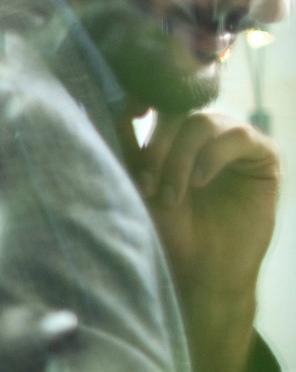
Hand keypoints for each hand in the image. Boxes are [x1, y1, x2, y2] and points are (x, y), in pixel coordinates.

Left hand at [135, 110, 279, 371]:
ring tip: (171, 197)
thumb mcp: (136, 189)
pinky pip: (237, 135)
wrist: (200, 272)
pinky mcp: (262, 154)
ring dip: (180, 159)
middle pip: (175, 110)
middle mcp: (201, 134)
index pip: (156, 103)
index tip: (127, 113)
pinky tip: (199, 183)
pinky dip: (212, 156)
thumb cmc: (165, 234)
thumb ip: (127, 152)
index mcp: (170, 138)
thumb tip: (109, 111)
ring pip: (201, 122)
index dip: (142, 99)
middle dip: (158, 144)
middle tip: (146, 183)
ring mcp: (232, 141)